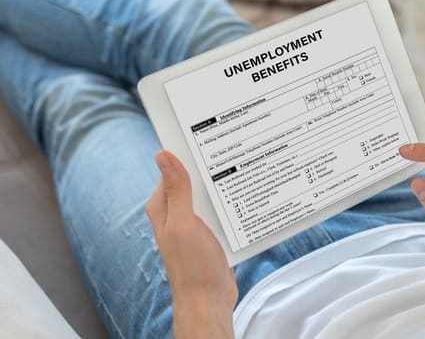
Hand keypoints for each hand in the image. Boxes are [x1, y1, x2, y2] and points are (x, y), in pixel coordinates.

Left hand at [146, 151, 235, 338]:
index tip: (206, 137)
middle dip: (211, 168)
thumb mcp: (184, 223)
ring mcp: (194, 223)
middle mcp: (176, 212)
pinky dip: (233, 205)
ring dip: (225, 187)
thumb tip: (163, 154)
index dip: (187, 152)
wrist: (209, 301)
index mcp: (163, 206)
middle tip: (234, 150)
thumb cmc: (192, 266)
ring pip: (211, 195)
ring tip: (245, 171)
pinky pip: (223, 211)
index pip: (172, 168)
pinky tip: (248, 199)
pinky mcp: (211, 233)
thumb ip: (177, 189)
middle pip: (194, 180)